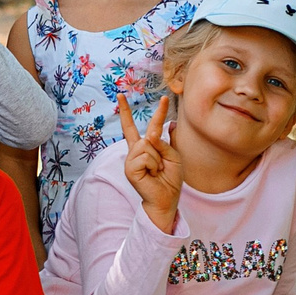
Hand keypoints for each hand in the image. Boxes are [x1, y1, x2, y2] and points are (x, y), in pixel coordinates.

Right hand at [119, 93, 182, 233]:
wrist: (166, 199)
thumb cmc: (170, 179)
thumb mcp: (173, 157)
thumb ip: (163, 144)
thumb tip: (149, 135)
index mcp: (145, 148)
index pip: (142, 126)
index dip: (133, 111)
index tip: (121, 96)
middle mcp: (135, 151)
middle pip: (141, 132)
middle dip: (140, 123)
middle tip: (149, 142)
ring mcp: (131, 159)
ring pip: (147, 145)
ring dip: (158, 159)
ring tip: (157, 171)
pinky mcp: (130, 168)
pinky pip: (145, 157)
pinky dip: (153, 165)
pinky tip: (152, 174)